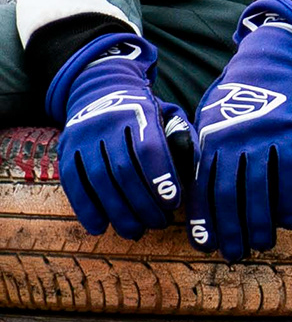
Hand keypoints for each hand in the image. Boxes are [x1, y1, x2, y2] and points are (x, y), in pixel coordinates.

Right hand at [46, 36, 204, 245]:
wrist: (99, 90)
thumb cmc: (146, 113)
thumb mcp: (169, 115)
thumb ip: (183, 140)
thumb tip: (196, 173)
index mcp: (138, 112)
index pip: (149, 148)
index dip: (160, 178)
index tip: (174, 203)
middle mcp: (106, 123)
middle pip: (123, 169)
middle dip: (142, 202)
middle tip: (158, 224)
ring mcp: (82, 137)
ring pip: (98, 179)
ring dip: (117, 211)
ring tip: (134, 231)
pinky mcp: (65, 150)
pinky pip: (73, 183)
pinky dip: (85, 208)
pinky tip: (99, 227)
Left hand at [197, 0, 291, 260]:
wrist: (269, 63)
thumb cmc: (236, 95)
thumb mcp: (207, 119)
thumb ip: (203, 152)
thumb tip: (197, 190)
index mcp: (208, 140)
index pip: (203, 188)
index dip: (204, 220)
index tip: (206, 245)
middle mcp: (231, 141)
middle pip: (229, 194)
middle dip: (231, 228)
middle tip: (235, 254)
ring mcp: (261, 138)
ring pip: (258, 189)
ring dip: (260, 222)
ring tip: (262, 244)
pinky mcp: (288, 134)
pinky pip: (288, 174)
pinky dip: (289, 200)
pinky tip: (289, 221)